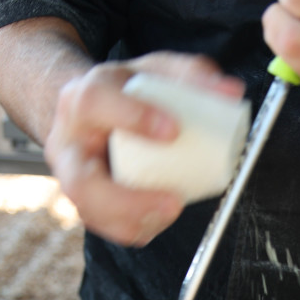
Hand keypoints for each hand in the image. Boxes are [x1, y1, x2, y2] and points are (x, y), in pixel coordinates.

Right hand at [44, 52, 243, 246]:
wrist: (91, 112)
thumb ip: (190, 75)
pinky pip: (106, 226)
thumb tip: (230, 92)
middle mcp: (69, 144)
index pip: (95, 103)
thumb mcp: (154, 72)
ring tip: (172, 210)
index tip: (173, 131)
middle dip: (127, 201)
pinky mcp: (87, 203)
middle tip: (173, 202)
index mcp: (81, 100)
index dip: (132, 117)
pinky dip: (137, 228)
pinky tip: (161, 218)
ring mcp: (73, 179)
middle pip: (81, 182)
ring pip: (92, 213)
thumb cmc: (124, 93)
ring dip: (136, 221)